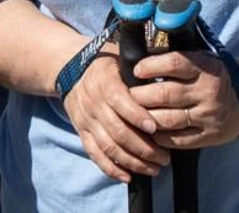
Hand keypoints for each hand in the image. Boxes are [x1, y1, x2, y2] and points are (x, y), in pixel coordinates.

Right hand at [62, 54, 165, 182]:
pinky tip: (128, 177)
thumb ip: (140, 72)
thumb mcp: (121, 60)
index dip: (138, 116)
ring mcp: (86, 120)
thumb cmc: (108, 66)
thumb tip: (165, 81)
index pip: (121, 102)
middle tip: (165, 158)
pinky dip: (111, 168)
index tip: (156, 128)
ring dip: (133, 162)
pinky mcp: (82, 132)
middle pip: (118, 131)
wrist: (72, 70)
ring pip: (109, 146)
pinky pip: (95, 154)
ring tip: (154, 170)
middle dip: (143, 148)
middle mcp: (93, 103)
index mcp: (104, 83)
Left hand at [128, 50, 238, 148]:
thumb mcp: (201, 60)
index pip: (175, 63)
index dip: (151, 66)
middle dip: (141, 95)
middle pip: (165, 94)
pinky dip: (158, 136)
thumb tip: (139, 54)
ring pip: (168, 119)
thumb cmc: (211, 77)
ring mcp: (208, 116)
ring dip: (145, 117)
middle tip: (127, 95)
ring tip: (133, 113)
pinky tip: (149, 130)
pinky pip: (177, 140)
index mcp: (205, 68)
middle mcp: (208, 91)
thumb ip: (175, 59)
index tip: (136, 70)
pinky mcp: (208, 136)